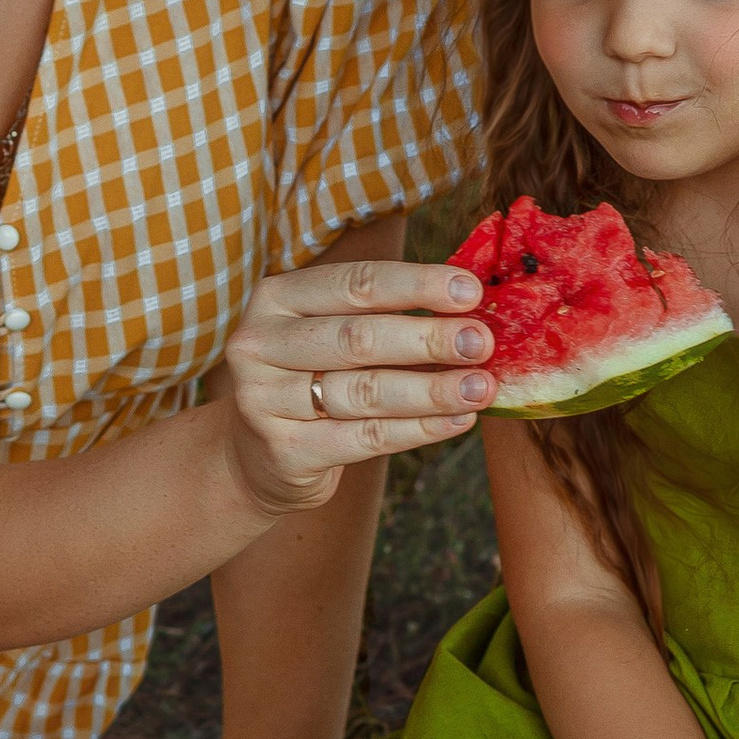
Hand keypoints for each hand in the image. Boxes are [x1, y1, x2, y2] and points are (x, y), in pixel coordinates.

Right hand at [221, 255, 496, 513]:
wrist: (256, 455)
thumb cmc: (312, 378)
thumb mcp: (329, 333)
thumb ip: (381, 316)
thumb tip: (468, 309)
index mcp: (276, 298)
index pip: (354, 283)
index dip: (416, 285)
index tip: (471, 291)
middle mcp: (259, 344)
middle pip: (358, 338)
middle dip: (428, 339)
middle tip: (482, 342)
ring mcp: (264, 400)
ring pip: (364, 392)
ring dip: (431, 390)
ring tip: (480, 387)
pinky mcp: (284, 451)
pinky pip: (364, 438)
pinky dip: (418, 429)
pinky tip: (457, 421)